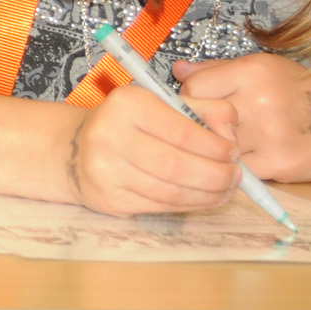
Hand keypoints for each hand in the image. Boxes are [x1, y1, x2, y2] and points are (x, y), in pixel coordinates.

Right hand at [62, 82, 241, 215]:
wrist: (74, 149)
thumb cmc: (128, 124)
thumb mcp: (162, 103)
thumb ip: (204, 110)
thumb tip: (232, 134)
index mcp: (127, 103)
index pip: (183, 130)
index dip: (216, 146)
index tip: (233, 153)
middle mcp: (110, 135)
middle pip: (177, 165)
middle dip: (216, 175)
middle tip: (235, 177)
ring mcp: (106, 170)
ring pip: (170, 190)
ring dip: (206, 194)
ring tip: (224, 190)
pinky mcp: (109, 199)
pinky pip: (159, 206)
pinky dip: (188, 205)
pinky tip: (203, 199)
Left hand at [173, 54, 310, 183]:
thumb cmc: (301, 93)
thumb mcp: (264, 69)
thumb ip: (218, 70)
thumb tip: (178, 70)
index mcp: (254, 72)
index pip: (194, 86)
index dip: (187, 97)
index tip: (192, 104)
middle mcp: (260, 101)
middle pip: (199, 116)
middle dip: (192, 125)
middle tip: (198, 128)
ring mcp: (269, 135)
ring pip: (214, 146)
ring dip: (211, 149)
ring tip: (221, 144)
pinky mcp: (278, 164)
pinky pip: (235, 169)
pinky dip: (231, 167)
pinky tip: (239, 160)